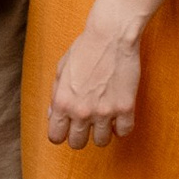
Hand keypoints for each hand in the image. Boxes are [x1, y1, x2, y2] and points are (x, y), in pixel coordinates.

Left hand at [48, 12, 142, 146]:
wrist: (111, 35)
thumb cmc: (85, 48)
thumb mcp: (62, 69)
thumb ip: (56, 95)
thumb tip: (53, 116)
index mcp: (63, 102)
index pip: (56, 136)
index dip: (60, 133)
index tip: (67, 128)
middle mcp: (82, 111)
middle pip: (77, 143)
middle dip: (80, 136)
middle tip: (86, 124)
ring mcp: (104, 112)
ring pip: (101, 142)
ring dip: (101, 132)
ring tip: (103, 118)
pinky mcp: (125, 108)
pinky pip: (123, 132)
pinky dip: (121, 127)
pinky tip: (118, 116)